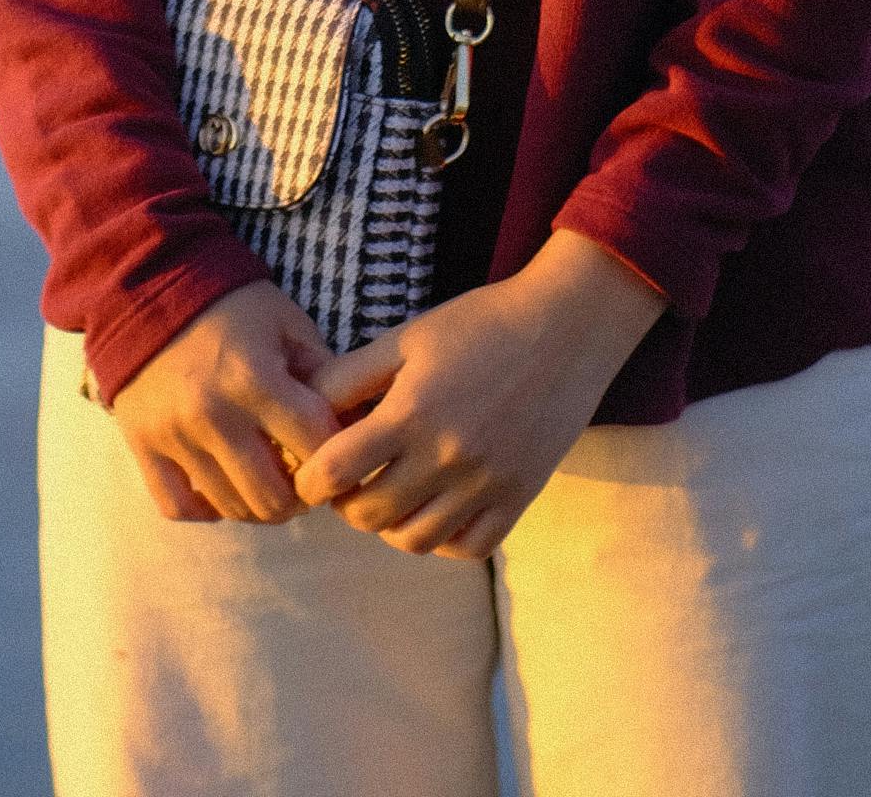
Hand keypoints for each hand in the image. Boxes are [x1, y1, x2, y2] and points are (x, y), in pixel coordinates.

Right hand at [108, 280, 336, 523]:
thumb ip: (321, 369)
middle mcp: (214, 415)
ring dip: (257, 505)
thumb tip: (351, 418)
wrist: (150, 287)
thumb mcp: (285, 322)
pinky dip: (205, 510)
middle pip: (273, 498)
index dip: (336, 455)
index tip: (337, 452)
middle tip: (303, 481)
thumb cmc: (230, 304)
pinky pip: (178, 507)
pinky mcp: (143, 446)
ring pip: (231, 508)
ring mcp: (174, 436)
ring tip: (268, 484)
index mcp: (256, 379)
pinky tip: (222, 490)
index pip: (315, 447)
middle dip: (299, 496)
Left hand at [291, 230, 664, 561]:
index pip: (336, 473)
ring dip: (390, 526)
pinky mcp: (518, 498)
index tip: (313, 472)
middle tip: (350, 482)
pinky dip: (443, 539)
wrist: (565, 329)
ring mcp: (486, 484)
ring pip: (414, 541)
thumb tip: (305, 407)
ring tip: (390, 495)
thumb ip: (352, 374)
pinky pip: (467, 547)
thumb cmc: (480, 324)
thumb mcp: (409, 336)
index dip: (312, 479)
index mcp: (413, 412)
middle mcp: (447, 456)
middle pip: (369, 516)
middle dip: (346, 504)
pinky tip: (436, 508)